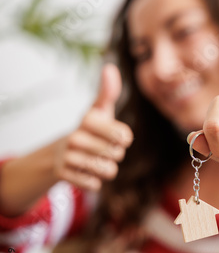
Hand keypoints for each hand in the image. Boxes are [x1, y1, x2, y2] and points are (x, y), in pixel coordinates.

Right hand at [54, 64, 132, 190]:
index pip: (124, 136)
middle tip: (102, 148)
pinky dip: (94, 181)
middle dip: (115, 154)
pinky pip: (95, 185)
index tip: (116, 135)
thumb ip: (108, 92)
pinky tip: (85, 171)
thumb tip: (110, 67)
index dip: (124, 139)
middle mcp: (75, 136)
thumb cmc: (89, 129)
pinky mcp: (63, 174)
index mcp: (88, 120)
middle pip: (118, 155)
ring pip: (108, 171)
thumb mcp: (100, 111)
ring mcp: (67, 156)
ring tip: (94, 160)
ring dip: (106, 169)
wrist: (59, 152)